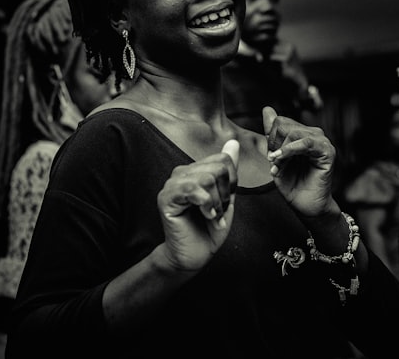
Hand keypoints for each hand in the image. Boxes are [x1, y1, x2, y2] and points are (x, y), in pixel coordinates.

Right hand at [155, 140, 237, 271]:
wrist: (195, 255)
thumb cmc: (208, 228)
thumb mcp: (226, 197)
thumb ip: (229, 170)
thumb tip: (233, 143)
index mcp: (195, 170)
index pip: (223, 159)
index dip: (232, 182)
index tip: (227, 201)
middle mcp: (182, 173)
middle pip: (218, 168)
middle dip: (225, 194)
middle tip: (219, 212)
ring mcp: (172, 185)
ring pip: (207, 178)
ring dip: (217, 202)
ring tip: (213, 216)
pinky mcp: (166, 198)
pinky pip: (192, 189)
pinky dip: (206, 205)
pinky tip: (206, 216)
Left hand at [264, 106, 335, 216]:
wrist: (305, 206)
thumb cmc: (292, 184)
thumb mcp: (276, 157)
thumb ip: (272, 134)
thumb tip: (267, 109)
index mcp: (302, 134)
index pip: (280, 121)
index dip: (270, 139)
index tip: (270, 158)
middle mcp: (314, 134)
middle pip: (283, 125)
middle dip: (274, 145)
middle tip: (274, 164)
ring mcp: (322, 142)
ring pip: (292, 132)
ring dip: (281, 151)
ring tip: (278, 167)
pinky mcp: (327, 152)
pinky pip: (306, 142)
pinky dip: (290, 150)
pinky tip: (281, 159)